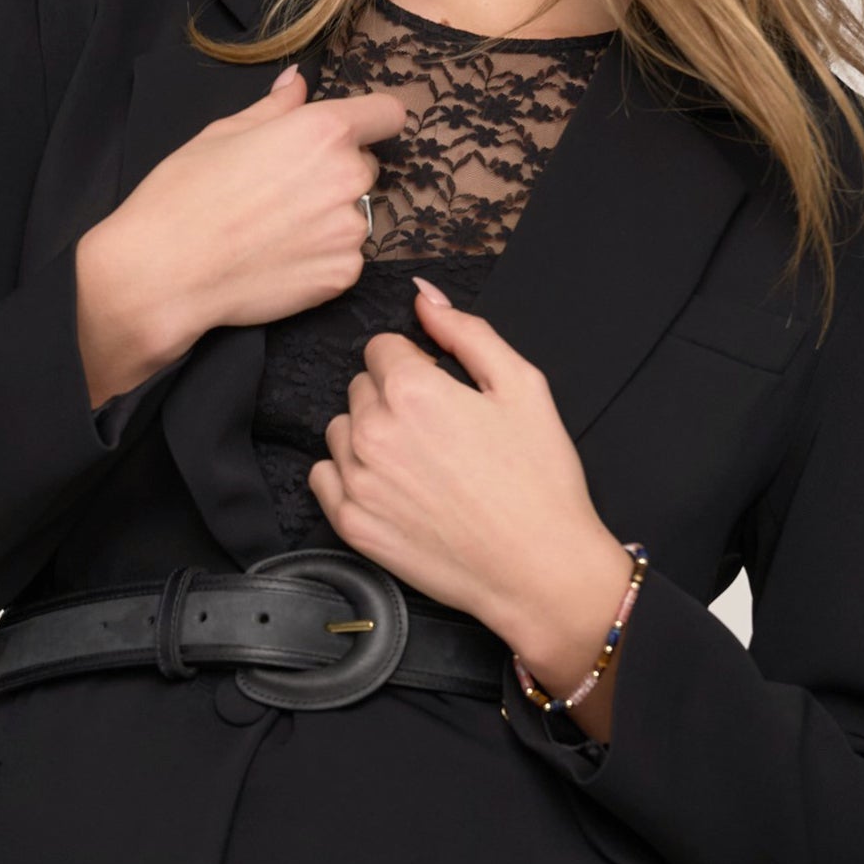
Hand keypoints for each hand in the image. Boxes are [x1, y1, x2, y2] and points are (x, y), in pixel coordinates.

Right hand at [75, 66, 407, 401]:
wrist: (164, 272)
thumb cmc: (184, 194)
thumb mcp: (223, 133)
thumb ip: (275, 107)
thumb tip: (297, 82)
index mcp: (323, 131)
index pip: (387, 114)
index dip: (370, 120)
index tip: (354, 131)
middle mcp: (348, 177)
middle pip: (365, 166)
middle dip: (336, 171)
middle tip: (284, 188)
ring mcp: (349, 231)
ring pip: (354, 214)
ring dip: (329, 217)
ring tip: (275, 229)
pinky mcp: (342, 275)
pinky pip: (345, 257)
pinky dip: (321, 257)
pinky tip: (278, 258)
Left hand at [309, 281, 636, 712]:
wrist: (538, 568)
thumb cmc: (539, 478)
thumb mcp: (522, 385)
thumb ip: (466, 331)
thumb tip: (424, 295)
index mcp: (412, 390)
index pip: (382, 348)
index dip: (416, 364)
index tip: (443, 391)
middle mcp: (373, 431)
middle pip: (361, 387)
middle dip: (393, 398)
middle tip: (440, 432)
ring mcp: (357, 480)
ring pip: (341, 430)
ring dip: (370, 435)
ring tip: (420, 464)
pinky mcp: (350, 524)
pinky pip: (324, 477)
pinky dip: (350, 476)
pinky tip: (393, 488)